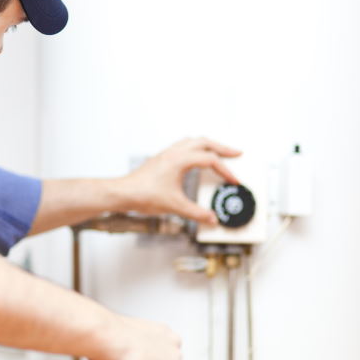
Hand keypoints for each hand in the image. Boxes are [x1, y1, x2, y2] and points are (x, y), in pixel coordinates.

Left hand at [118, 137, 241, 224]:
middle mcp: (173, 152)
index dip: (225, 171)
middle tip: (236, 153)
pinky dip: (195, 148)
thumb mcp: (175, 206)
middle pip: (204, 142)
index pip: (210, 160)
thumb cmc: (143, 195)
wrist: (123, 193)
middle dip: (222, 148)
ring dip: (208, 145)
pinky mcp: (161, 159)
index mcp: (179, 160)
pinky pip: (183, 146)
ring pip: (192, 141)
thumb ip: (196, 213)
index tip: (234, 181)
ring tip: (219, 152)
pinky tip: (196, 158)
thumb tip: (211, 218)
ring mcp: (166, 154)